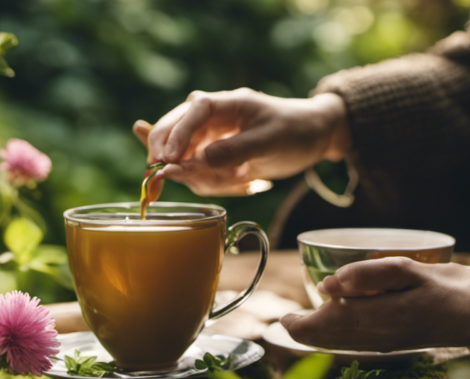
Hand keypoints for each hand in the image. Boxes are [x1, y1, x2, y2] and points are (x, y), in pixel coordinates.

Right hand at [133, 88, 349, 195]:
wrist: (311, 136)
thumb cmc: (293, 130)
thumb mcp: (268, 141)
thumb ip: (232, 151)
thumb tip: (195, 162)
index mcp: (224, 103)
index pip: (191, 112)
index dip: (176, 135)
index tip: (166, 159)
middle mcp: (209, 117)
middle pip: (170, 132)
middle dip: (165, 157)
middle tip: (158, 183)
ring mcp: (207, 137)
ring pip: (182, 159)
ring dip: (201, 178)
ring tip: (241, 179)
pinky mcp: (211, 155)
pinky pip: (197, 173)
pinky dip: (210, 183)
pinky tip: (239, 179)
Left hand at [280, 257, 469, 351]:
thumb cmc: (446, 286)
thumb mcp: (406, 270)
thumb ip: (365, 275)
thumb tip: (327, 284)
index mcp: (378, 318)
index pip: (327, 325)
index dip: (302, 325)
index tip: (285, 318)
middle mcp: (377, 337)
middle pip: (329, 340)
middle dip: (305, 332)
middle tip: (288, 321)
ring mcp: (386, 344)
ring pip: (340, 345)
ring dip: (319, 336)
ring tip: (303, 325)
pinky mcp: (394, 344)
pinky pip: (355, 345)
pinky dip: (337, 338)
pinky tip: (335, 329)